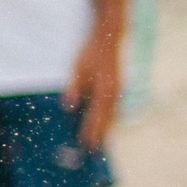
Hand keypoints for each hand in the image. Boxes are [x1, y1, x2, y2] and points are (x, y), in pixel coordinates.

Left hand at [65, 28, 122, 149]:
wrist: (109, 36)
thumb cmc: (91, 51)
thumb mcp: (77, 68)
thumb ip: (73, 88)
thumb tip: (68, 106)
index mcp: (105, 89)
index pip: (96, 116)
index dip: (91, 131)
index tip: (86, 144)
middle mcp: (114, 92)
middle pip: (107, 119)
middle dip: (100, 134)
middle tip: (92, 149)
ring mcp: (118, 89)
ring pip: (112, 114)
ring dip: (105, 126)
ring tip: (98, 139)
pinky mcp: (118, 86)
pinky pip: (113, 106)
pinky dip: (108, 116)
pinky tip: (102, 121)